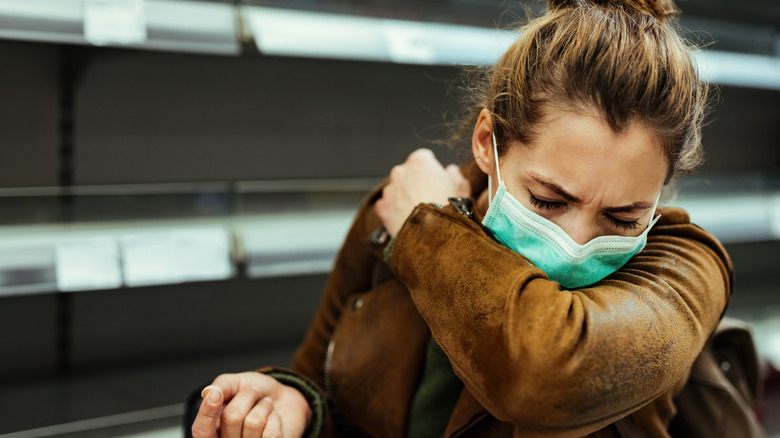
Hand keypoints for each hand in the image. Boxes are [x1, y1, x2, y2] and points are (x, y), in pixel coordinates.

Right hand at [192, 372, 311, 437]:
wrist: (282, 399)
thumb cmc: (256, 394)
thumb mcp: (236, 383)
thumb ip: (222, 386)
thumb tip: (208, 391)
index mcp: (212, 429)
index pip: (201, 431)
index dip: (207, 414)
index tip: (215, 395)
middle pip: (232, 418)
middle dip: (247, 396)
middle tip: (254, 394)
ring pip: (253, 422)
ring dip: (264, 406)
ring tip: (265, 405)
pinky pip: (271, 433)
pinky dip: (275, 418)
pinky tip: (273, 418)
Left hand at [375, 149, 470, 236]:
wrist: (434, 236)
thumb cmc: (449, 210)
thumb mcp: (462, 189)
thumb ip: (456, 175)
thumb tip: (452, 171)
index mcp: (420, 161)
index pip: (424, 158)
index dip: (431, 170)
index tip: (437, 180)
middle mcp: (401, 171)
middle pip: (408, 173)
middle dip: (416, 183)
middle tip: (429, 198)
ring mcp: (390, 189)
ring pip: (396, 190)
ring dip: (404, 197)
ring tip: (419, 213)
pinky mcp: (382, 208)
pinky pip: (387, 206)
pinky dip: (394, 212)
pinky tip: (407, 220)